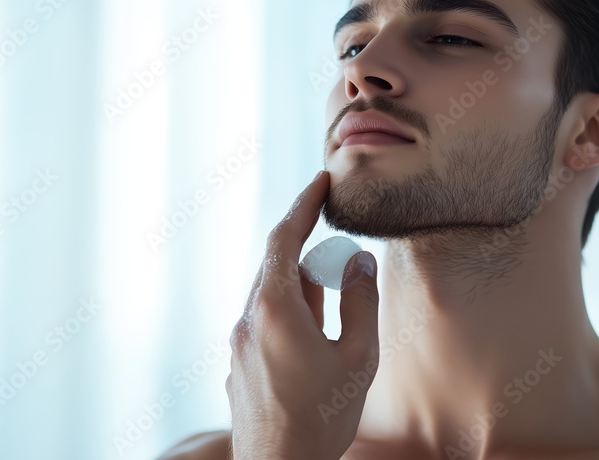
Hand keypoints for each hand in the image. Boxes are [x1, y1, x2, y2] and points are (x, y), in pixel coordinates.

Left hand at [225, 170, 379, 459]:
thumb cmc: (322, 418)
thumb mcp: (358, 357)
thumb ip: (360, 301)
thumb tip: (359, 261)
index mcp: (275, 309)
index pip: (285, 238)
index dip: (304, 204)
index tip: (321, 181)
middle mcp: (248, 319)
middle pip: (275, 264)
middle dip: (308, 248)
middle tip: (343, 251)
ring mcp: (238, 343)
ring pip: (269, 294)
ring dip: (300, 283)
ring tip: (333, 296)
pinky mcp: (238, 364)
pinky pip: (263, 320)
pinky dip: (290, 310)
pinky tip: (314, 334)